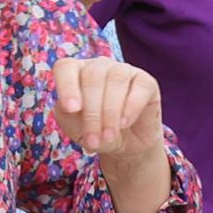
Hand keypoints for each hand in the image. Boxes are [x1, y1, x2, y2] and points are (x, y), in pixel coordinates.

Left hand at [47, 55, 162, 155]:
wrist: (126, 146)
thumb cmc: (95, 132)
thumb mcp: (74, 127)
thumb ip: (65, 113)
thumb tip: (69, 105)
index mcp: (76, 73)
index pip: (65, 67)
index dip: (67, 86)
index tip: (71, 109)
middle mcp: (99, 66)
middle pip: (92, 77)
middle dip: (92, 112)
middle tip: (93, 139)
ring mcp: (124, 70)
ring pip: (115, 80)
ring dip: (110, 113)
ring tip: (109, 136)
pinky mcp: (146, 82)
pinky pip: (139, 87)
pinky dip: (130, 107)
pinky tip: (124, 123)